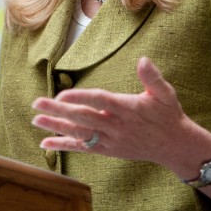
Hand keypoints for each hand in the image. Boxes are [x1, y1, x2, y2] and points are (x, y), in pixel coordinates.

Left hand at [31, 57, 210, 173]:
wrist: (174, 146)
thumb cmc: (168, 115)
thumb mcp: (165, 94)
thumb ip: (153, 77)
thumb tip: (143, 60)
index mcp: (127, 109)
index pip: (100, 101)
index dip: (80, 98)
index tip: (61, 94)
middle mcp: (116, 126)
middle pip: (84, 118)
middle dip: (59, 111)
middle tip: (36, 104)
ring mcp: (111, 140)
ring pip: (80, 134)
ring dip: (56, 127)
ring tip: (35, 120)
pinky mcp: (108, 150)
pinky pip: (83, 148)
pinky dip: (64, 146)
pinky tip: (45, 143)